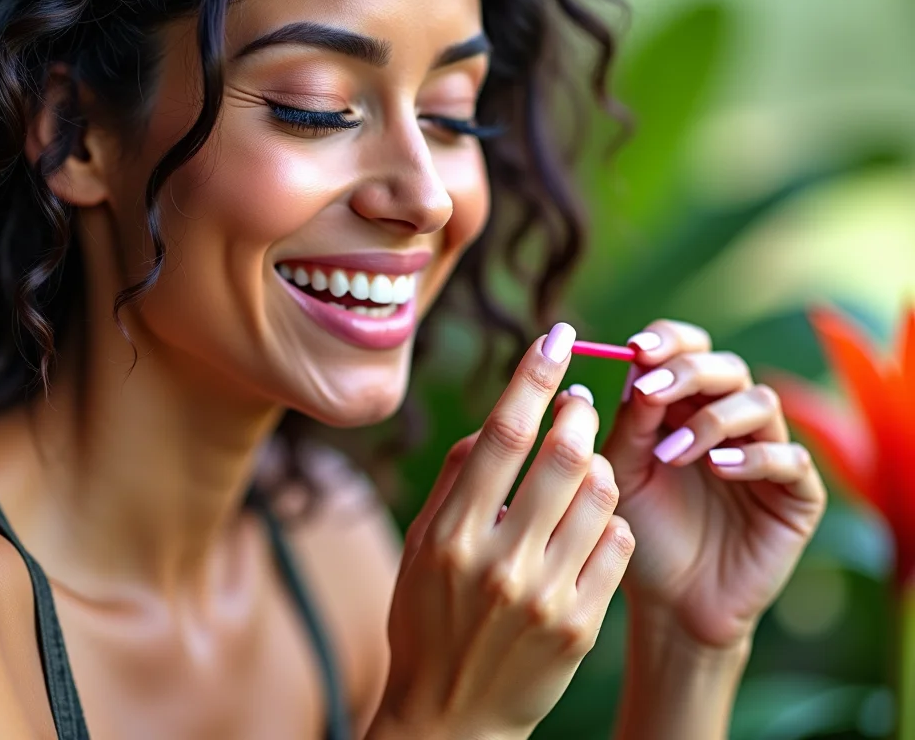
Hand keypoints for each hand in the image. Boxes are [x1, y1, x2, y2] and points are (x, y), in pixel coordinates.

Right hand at [369, 324, 634, 739]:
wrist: (450, 712)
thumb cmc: (429, 617)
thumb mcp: (420, 545)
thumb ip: (457, 481)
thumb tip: (499, 422)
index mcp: (450, 533)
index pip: (503, 434)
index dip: (536, 377)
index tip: (560, 336)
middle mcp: (499, 561)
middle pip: (564, 457)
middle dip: (581, 414)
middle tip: (582, 402)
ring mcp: (546, 594)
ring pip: (602, 497)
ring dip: (600, 468)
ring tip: (586, 469)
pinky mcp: (581, 624)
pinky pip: (617, 545)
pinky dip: (611, 520)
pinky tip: (592, 522)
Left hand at [602, 319, 827, 648]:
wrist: (669, 603)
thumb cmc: (640, 532)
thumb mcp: (620, 474)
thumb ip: (622, 426)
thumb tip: (600, 375)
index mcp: (683, 405)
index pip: (687, 349)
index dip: (667, 341)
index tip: (635, 349)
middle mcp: (728, 420)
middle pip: (726, 366)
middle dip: (687, 372)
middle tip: (651, 393)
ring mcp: (766, 453)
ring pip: (760, 402)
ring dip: (712, 419)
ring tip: (672, 452)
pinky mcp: (796, 495)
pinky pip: (790, 459)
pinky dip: (753, 457)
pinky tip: (718, 468)